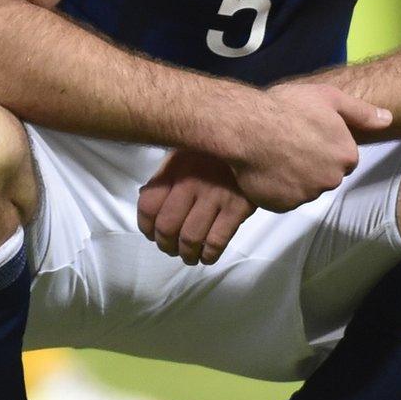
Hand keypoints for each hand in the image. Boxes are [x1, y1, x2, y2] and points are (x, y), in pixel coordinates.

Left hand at [137, 149, 253, 265]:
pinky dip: (209, 255)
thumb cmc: (213, 151)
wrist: (255, 143)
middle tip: (172, 249)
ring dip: (187, 254)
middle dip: (166, 245)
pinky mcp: (238, 207)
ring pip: (191, 238)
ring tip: (189, 256)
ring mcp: (215, 195)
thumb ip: (165, 176)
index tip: (152, 235)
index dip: (146, 227)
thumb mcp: (183, 153)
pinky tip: (207, 256)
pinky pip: (217, 241)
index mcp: (174, 168)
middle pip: (167, 226)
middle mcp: (190, 182)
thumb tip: (145, 198)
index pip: (148, 206)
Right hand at [224, 83, 391, 211]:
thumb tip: (389, 119)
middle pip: (325, 176)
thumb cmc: (286, 107)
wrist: (246, 127)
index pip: (342, 159)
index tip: (307, 135)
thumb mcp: (329, 98)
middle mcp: (331, 179)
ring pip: (304, 189)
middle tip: (290, 145)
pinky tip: (266, 170)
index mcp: (346, 155)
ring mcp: (306, 195)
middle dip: (312, 164)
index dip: (325, 147)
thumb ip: (362, 112)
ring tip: (275, 156)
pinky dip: (276, 189)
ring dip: (294, 177)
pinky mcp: (283, 205)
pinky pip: (283, 199)